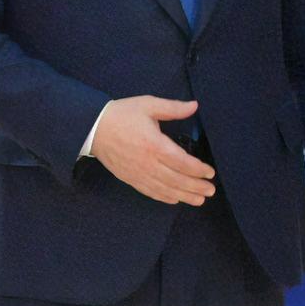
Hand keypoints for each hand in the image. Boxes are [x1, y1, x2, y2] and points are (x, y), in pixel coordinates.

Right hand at [90, 97, 215, 205]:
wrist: (93, 128)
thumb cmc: (123, 114)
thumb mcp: (149, 104)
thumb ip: (173, 108)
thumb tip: (195, 105)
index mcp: (154, 144)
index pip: (181, 161)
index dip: (198, 169)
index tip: (210, 173)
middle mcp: (147, 163)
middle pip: (176, 179)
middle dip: (195, 186)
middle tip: (211, 191)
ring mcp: (138, 173)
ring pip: (165, 189)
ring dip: (184, 196)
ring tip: (199, 200)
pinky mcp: (130, 179)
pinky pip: (150, 191)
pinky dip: (164, 197)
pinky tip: (175, 200)